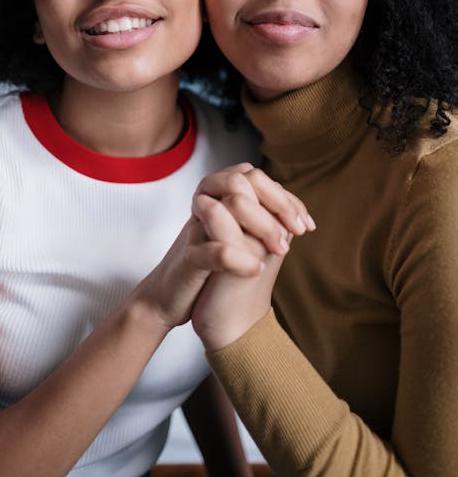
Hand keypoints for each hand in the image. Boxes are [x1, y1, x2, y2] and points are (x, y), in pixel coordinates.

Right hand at [133, 163, 313, 334]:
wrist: (169, 297)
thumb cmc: (209, 266)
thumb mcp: (236, 236)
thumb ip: (258, 217)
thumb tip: (297, 209)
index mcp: (217, 197)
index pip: (256, 179)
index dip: (286, 199)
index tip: (307, 225)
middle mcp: (205, 204)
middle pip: (241, 182)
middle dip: (276, 204)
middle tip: (297, 232)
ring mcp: (195, 229)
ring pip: (229, 207)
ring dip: (262, 226)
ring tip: (281, 250)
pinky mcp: (188, 258)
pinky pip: (213, 250)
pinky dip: (238, 258)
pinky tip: (258, 269)